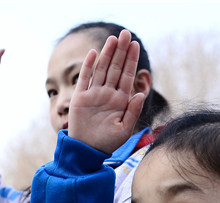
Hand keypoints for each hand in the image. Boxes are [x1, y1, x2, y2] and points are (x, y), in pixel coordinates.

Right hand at [68, 30, 144, 154]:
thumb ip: (132, 112)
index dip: (131, 60)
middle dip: (121, 51)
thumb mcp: (124, 129)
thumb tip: (139, 94)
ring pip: (102, 69)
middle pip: (115, 68)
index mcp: (120, 100)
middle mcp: (107, 94)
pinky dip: (89, 65)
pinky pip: (85, 78)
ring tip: (113, 38)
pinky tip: (94, 53)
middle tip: (126, 34)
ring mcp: (94, 94)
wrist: (87, 151)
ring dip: (107, 53)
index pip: (127, 75)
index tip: (135, 45)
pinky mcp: (80, 97)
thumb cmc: (107, 143)